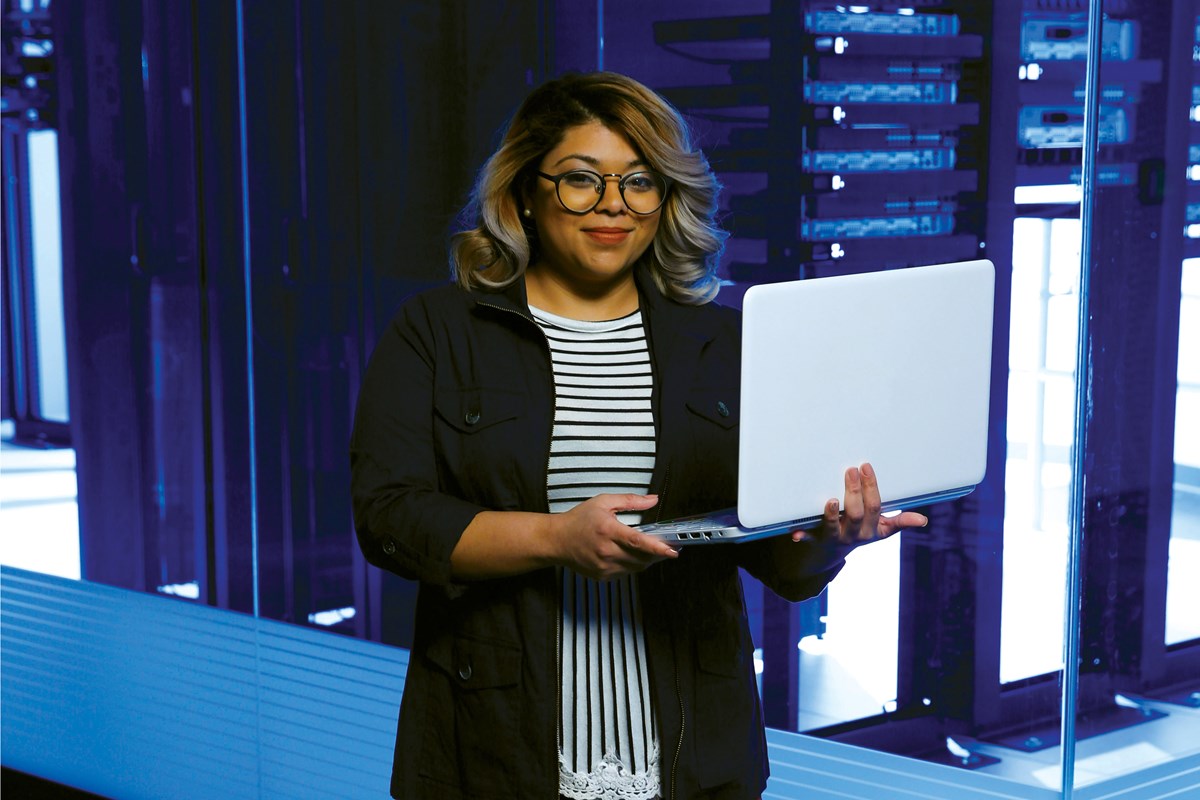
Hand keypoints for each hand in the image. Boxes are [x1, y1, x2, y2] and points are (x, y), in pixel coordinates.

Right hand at [549, 493, 677, 580]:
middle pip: (641, 558)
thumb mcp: (603, 502)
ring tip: (646, 549)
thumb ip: (630, 500)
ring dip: (646, 560)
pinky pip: (626, 573)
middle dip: (657, 553)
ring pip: (636, 567)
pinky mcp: (602, 576)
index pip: (638, 542)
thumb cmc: (578, 521)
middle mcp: (606, 551)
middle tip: (664, 546)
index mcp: (608, 531)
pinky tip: (627, 555)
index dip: (658, 547)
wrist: (557, 540)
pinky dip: (632, 565)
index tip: (672, 550)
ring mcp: (604, 566)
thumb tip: (652, 500)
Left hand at [791, 462, 927, 545]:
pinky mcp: (814, 538)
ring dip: (832, 514)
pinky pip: (808, 536)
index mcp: (871, 529)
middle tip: (850, 470)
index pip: (874, 507)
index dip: (871, 487)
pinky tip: (795, 532)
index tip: (866, 466)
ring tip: (832, 499)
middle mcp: (853, 534)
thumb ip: (899, 522)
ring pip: (833, 526)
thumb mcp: (881, 529)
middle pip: (855, 514)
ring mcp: (833, 537)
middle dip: (854, 492)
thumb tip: (923, 521)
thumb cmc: (859, 533)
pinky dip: (802, 534)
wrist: (831, 554)